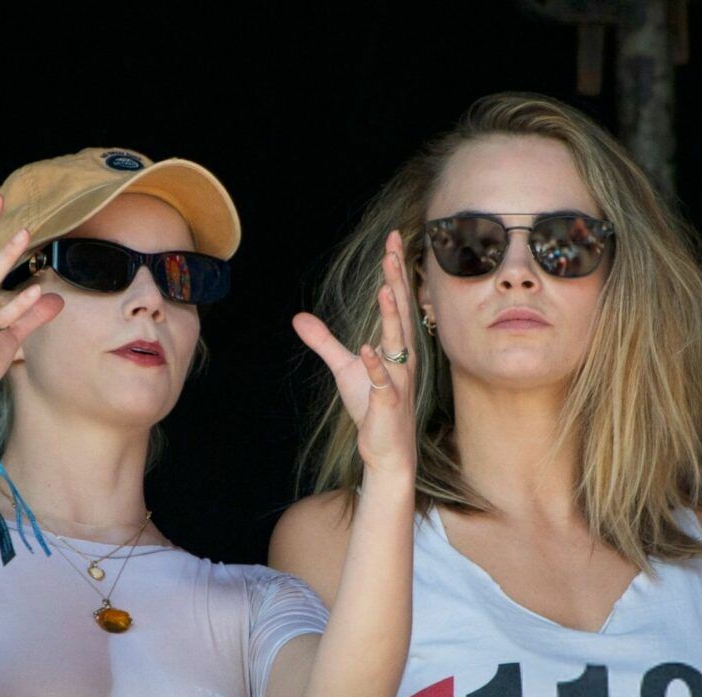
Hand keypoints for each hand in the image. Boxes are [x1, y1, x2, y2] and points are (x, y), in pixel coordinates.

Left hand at [292, 230, 416, 478]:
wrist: (388, 450)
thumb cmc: (372, 408)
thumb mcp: (344, 368)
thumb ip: (324, 341)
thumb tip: (299, 318)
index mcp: (396, 346)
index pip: (395, 301)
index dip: (393, 271)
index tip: (393, 241)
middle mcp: (402, 358)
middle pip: (399, 312)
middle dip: (396, 280)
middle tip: (394, 248)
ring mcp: (397, 379)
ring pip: (396, 342)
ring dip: (390, 316)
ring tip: (385, 288)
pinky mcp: (387, 402)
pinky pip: (382, 381)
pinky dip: (375, 365)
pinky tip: (367, 348)